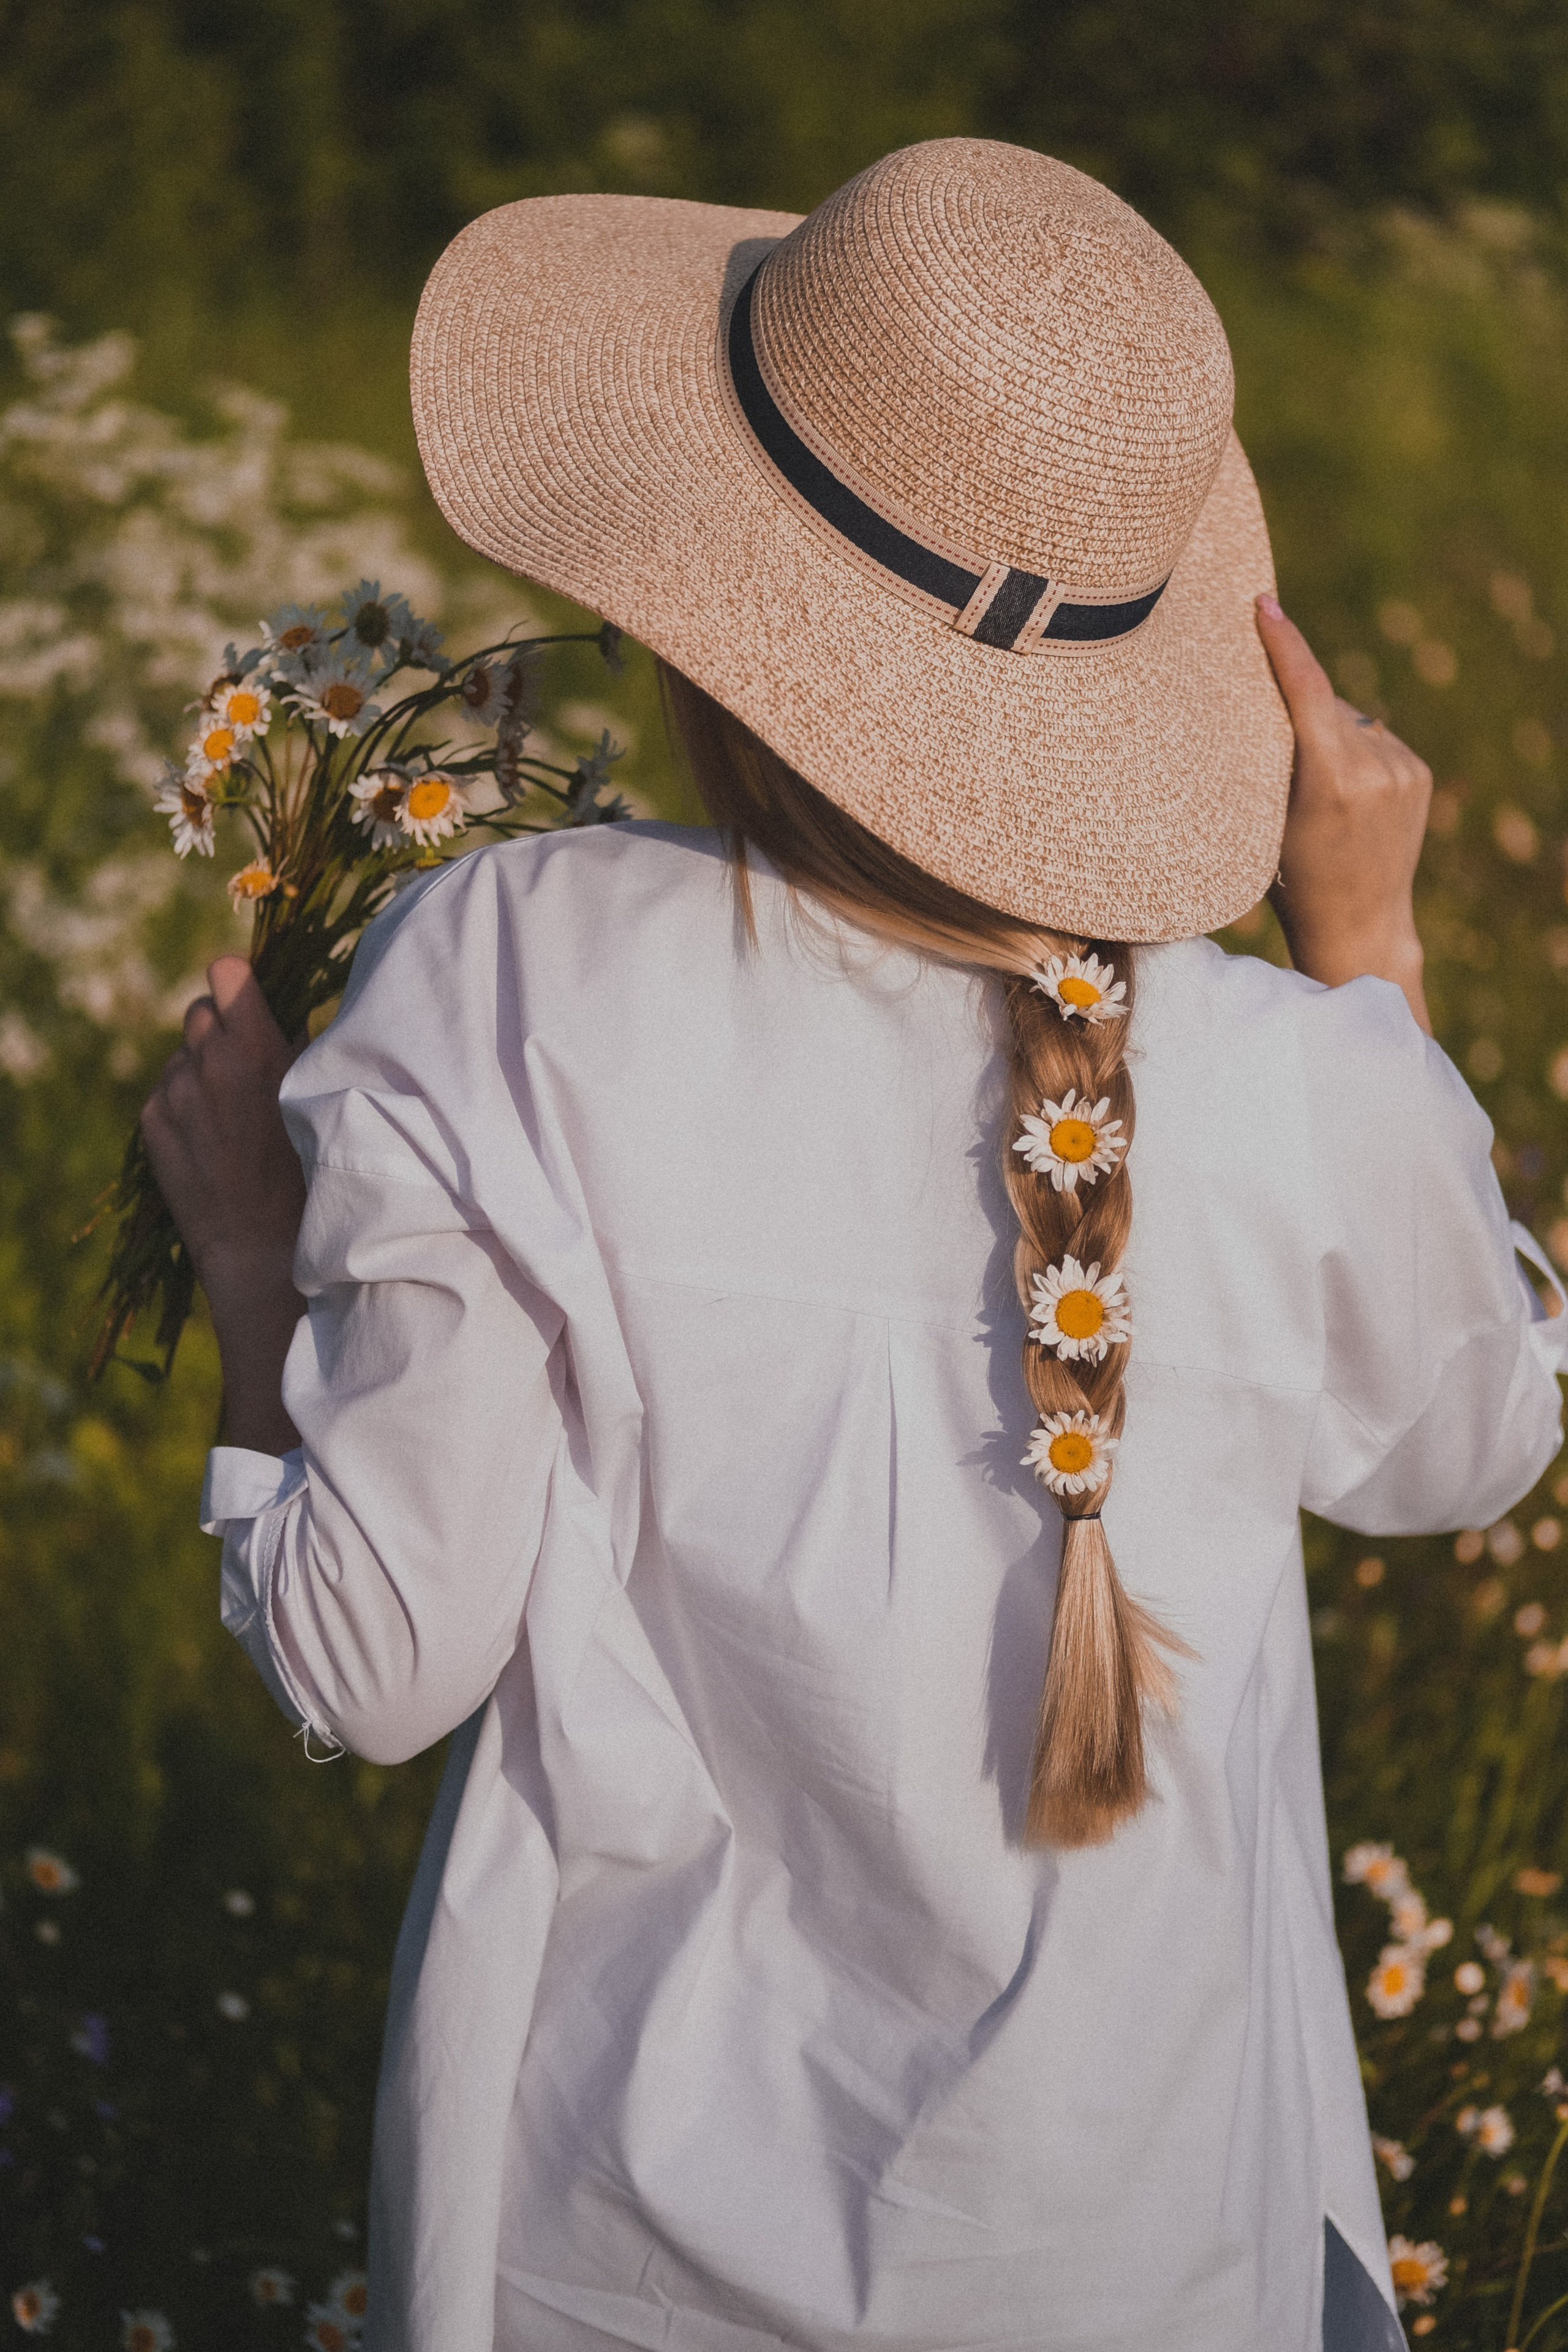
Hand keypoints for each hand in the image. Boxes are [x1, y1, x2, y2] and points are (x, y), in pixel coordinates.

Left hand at [141, 956, 306, 1451]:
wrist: (263, 1252)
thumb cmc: (314, 1179)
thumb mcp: (322, 1103)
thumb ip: (299, 1051)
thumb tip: (287, 1020)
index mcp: (254, 1049)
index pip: (227, 974)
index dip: (241, 984)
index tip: (252, 1001)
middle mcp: (204, 1063)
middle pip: (200, 1011)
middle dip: (224, 1030)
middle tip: (252, 1068)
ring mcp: (171, 1094)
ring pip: (183, 1054)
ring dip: (205, 1068)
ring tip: (236, 1114)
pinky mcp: (151, 1124)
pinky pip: (167, 1090)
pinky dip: (187, 1103)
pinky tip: (215, 1140)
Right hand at [1255, 596, 1432, 1032]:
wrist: (1360, 925)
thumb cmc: (1292, 881)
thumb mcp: (1266, 819)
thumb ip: (1277, 758)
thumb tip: (1280, 696)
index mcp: (1331, 781)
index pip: (1307, 690)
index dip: (1283, 644)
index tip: (1262, 604)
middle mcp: (1375, 768)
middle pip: (1325, 702)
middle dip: (1297, 705)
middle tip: (1266, 736)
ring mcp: (1404, 769)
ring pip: (1349, 720)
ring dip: (1327, 734)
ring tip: (1314, 788)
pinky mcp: (1419, 773)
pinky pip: (1373, 738)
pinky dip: (1352, 749)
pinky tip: (1345, 794)